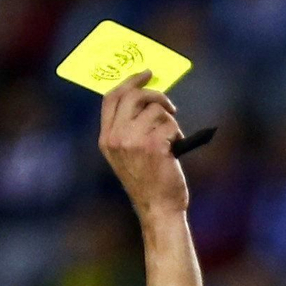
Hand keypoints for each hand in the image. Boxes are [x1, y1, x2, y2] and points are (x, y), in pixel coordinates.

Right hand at [99, 71, 188, 218]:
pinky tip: (175, 151)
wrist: (158, 210)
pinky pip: (171, 124)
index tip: (145, 75)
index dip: (129, 82)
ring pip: (156, 110)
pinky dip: (178, 134)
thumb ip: (127, 129)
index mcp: (107, 139)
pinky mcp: (154, 145)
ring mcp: (134, 140)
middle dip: (155, 94)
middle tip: (169, 104)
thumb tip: (146, 97)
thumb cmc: (148, 184)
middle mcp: (116, 137)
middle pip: (133, 95)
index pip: (111, 98)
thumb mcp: (126, 156)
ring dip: (169, 122)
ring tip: (171, 141)